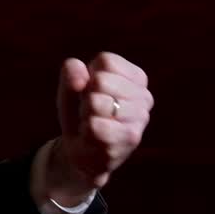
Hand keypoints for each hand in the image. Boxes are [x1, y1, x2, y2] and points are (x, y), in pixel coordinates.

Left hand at [49, 51, 151, 198]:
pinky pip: (96, 125)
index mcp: (135, 77)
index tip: (90, 90)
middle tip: (90, 110)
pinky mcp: (131, 138)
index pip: (106, 61)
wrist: (83, 152)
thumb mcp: (70, 89)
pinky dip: (86, 130)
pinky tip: (94, 136)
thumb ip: (71, 74)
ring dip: (86, 114)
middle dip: (86, 96)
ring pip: (97, 103)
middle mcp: (144, 96)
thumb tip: (79, 68)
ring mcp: (140, 117)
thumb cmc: (80, 113)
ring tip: (92, 122)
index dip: (88, 76)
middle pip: (102, 80)